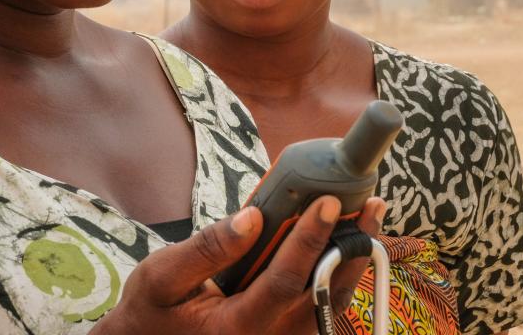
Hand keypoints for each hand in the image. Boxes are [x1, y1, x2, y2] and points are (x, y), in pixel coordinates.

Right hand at [92, 195, 385, 334]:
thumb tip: (253, 217)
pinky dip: (339, 272)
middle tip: (370, 203)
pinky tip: (348, 240)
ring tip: (369, 215)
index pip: (284, 281)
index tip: (328, 201)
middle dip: (351, 245)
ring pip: (331, 303)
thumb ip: (208, 248)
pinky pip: (323, 308)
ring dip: (353, 257)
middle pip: (323, 294)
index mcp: (235, 328)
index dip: (309, 239)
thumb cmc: (152, 312)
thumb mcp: (162, 277)